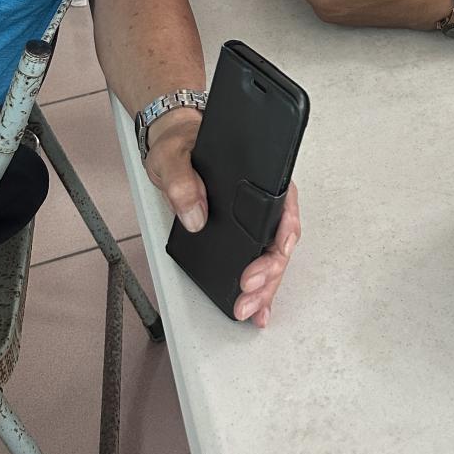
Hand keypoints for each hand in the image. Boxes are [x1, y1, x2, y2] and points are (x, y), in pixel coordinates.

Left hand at [145, 111, 300, 327]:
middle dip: (269, 273)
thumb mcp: (173, 156)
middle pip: (279, 240)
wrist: (170, 144)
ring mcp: (253, 217)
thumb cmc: (180, 144)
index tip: (267, 260)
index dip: (282, 236)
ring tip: (252, 310)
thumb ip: (183, 181)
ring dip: (266, 287)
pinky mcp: (239, 232)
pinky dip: (260, 287)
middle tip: (249, 295)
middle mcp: (262, 197)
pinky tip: (257, 306)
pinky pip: (257, 259)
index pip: (283, 207)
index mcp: (258, 174)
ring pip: (272, 256)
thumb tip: (196, 214)